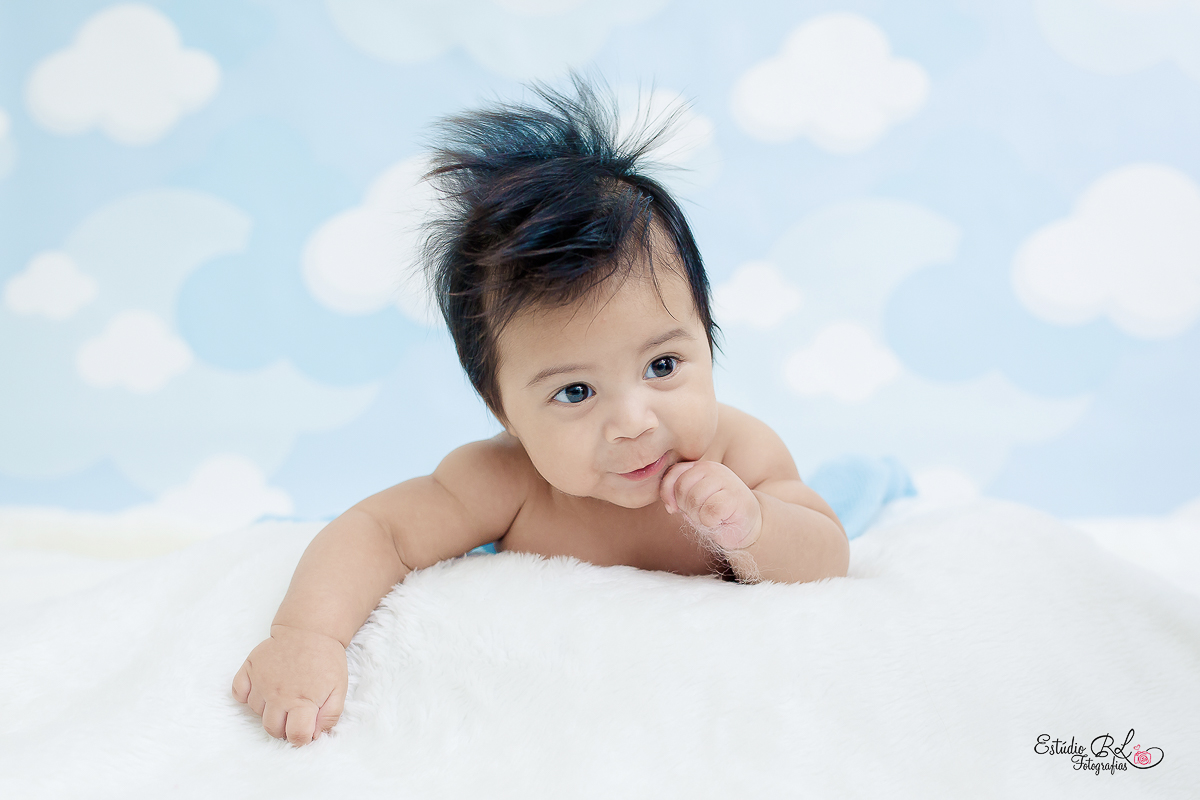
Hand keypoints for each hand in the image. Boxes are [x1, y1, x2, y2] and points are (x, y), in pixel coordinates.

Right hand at [232, 624, 347, 746]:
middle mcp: (278, 695)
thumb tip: (315, 735)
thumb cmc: (326, 661)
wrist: (310, 630)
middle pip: (272, 729)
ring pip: (256, 712)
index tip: (305, 730)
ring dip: (268, 710)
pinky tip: (262, 690)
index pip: (295, 736)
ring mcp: (261, 682)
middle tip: (293, 716)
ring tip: (282, 696)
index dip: (302, 738)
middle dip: (283, 729)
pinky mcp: (250, 668)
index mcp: (302, 701)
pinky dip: (246, 696)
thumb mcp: (339, 689)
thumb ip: (329, 716)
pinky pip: (238, 692)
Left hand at [660, 460, 761, 550]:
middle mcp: (712, 468)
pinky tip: (720, 520)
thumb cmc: (716, 514)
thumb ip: (678, 494)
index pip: (673, 474)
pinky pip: (708, 512)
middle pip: (681, 488)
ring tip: (711, 516)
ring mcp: (726, 480)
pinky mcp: (734, 497)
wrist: (747, 525)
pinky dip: (710, 522)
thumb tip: (670, 504)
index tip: (674, 508)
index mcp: (700, 467)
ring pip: (694, 499)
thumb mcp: (693, 501)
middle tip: (699, 513)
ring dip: (698, 516)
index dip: (667, 494)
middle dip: (685, 507)